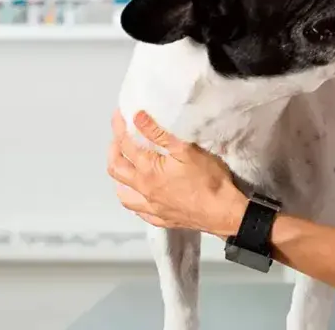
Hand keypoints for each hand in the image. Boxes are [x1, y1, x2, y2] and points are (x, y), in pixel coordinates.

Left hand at [107, 109, 246, 236]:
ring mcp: (151, 206)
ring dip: (119, 178)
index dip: (119, 128)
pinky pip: (139, 211)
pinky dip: (134, 200)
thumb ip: (159, 133)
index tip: (119, 115)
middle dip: (113, 151)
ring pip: (123, 194)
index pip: (125, 145)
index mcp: (148, 170)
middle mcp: (144, 189)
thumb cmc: (208, 179)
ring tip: (124, 167)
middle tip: (118, 138)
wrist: (221, 211)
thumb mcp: (186, 149)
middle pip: (116, 169)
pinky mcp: (161, 218)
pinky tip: (139, 196)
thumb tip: (137, 117)